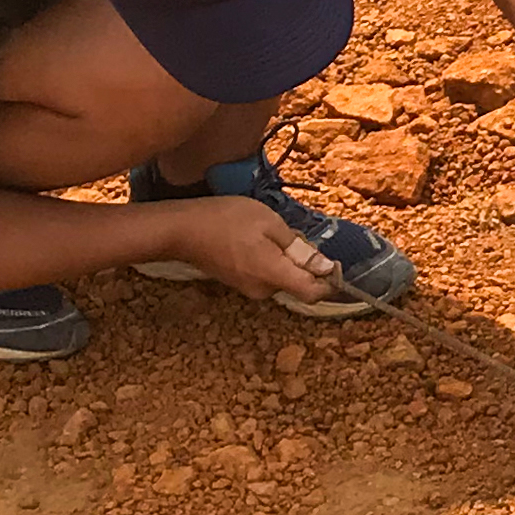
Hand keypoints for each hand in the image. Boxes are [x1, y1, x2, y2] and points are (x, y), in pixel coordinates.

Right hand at [166, 194, 345, 307]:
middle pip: (298, 283)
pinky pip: (266, 275)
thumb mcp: (268, 223)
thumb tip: (325, 266)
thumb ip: (298, 248)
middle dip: (303, 261)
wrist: (181, 230)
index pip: (314, 294)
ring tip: (266, 231)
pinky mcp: (239, 283)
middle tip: (288, 232)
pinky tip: (254, 239)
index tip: (332, 262)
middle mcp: (263, 290)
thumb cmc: (225, 220)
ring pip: (282, 277)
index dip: (330, 281)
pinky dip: (269, 260)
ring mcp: (249, 289)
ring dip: (284, 258)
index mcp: (273, 275)